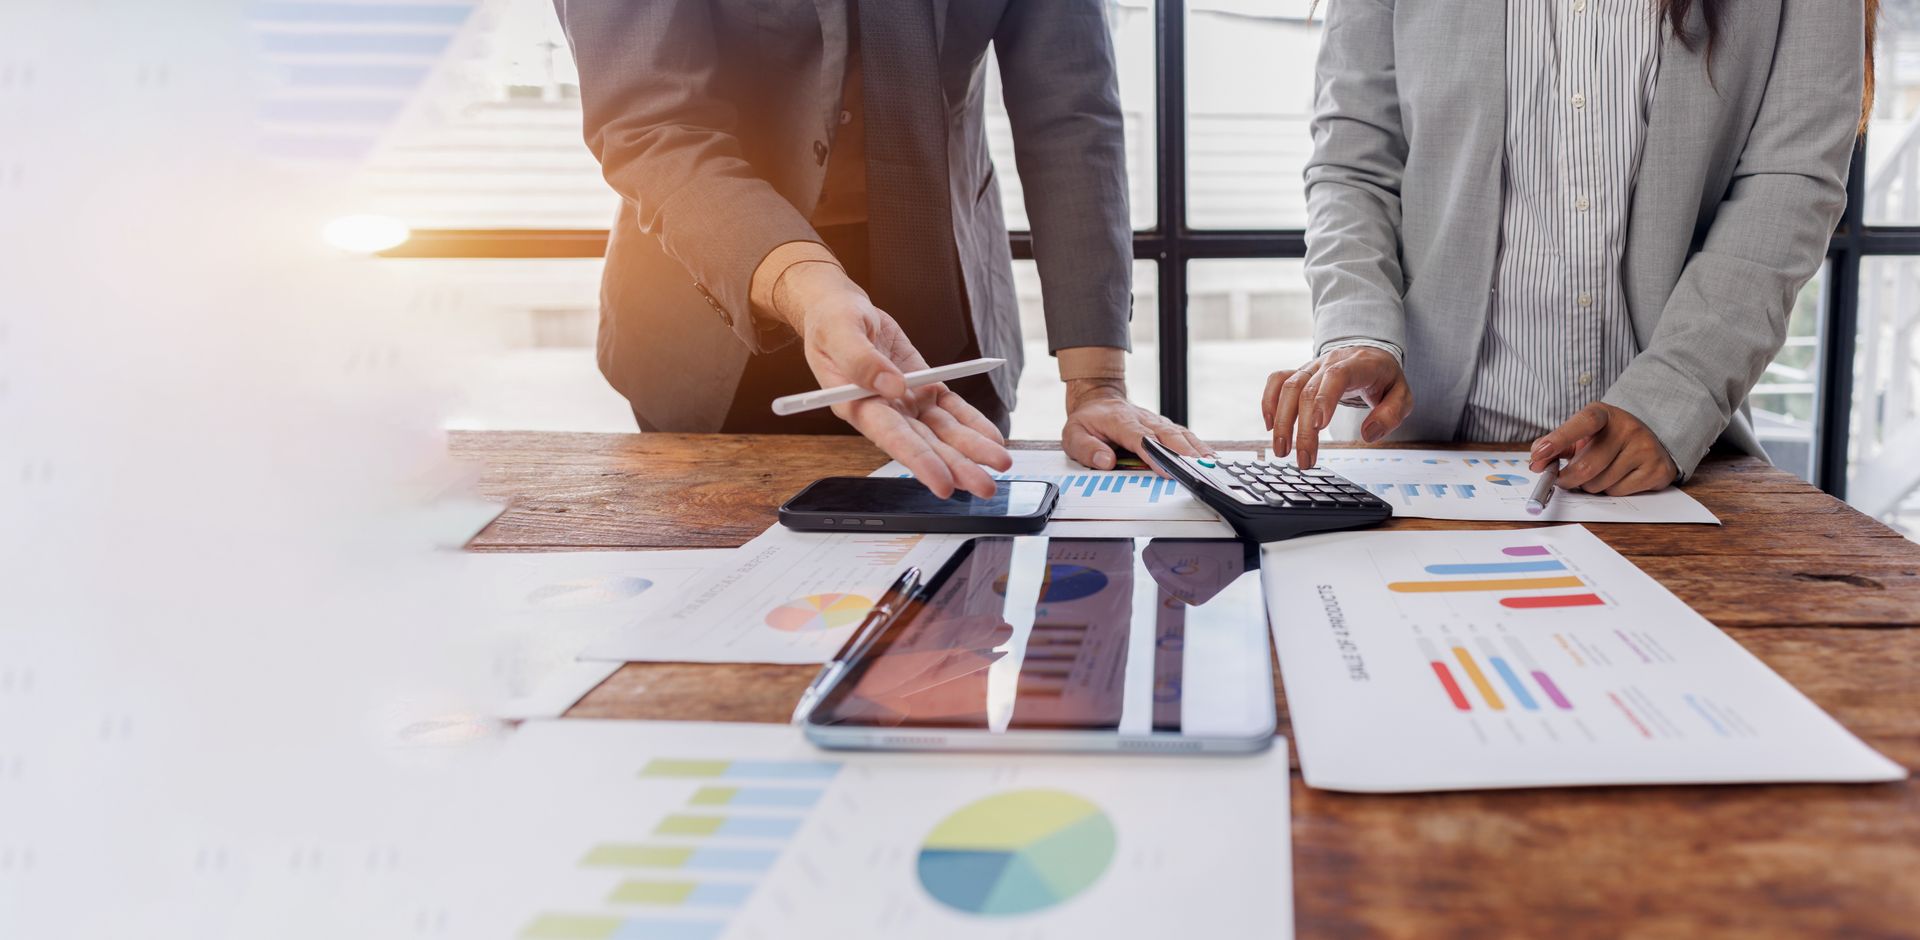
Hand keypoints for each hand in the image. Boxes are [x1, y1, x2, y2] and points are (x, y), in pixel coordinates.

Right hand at [775, 263, 1011, 498]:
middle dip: (957, 466)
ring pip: (944, 431)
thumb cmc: (831, 322)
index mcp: (858, 405)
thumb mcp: (839, 333)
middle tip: (986, 487)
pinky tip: (992, 438)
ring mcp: (907, 402)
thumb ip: (862, 361)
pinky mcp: (924, 387)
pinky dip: (973, 422)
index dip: (919, 462)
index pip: (893, 438)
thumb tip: (894, 385)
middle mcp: (885, 412)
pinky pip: (952, 408)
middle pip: (925, 444)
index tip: (943, 484)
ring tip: (1000, 463)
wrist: (841, 309)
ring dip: (972, 449)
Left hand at [1060, 379, 1208, 470]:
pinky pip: (1184, 436)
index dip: (1154, 453)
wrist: (1098, 400)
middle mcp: (1144, 419)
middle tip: (1198, 470)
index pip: (1140, 438)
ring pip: (1180, 434)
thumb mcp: (1073, 435)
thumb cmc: (1088, 421)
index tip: (1166, 469)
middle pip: (1167, 435)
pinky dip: (1198, 447)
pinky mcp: (1165, 428)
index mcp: (1121, 421)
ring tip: (1211, 466)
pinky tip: (1211, 459)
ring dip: (1196, 450)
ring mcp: (1157, 422)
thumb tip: (1105, 462)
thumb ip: (1087, 449)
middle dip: (1183, 453)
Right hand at [1261, 346, 1409, 467]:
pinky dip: (1269, 402)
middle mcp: (1330, 362)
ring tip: (1282, 451)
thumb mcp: (1402, 396)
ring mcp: (1312, 367)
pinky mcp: (1300, 373)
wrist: (1370, 355)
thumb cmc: (1384, 379)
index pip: (1337, 376)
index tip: (1318, 426)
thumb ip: (1391, 415)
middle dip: (1302, 428)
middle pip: (1307, 390)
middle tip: (1303, 460)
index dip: (1325, 399)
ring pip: (1288, 387)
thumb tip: (1368, 434)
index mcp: (1358, 365)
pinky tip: (1270, 426)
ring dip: (1281, 421)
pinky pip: (1277, 381)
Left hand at [1529, 402, 1677, 495]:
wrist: (1649, 442)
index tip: (1538, 456)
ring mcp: (1646, 447)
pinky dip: (1611, 491)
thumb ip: (1554, 445)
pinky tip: (1618, 477)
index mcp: (1604, 414)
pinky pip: (1619, 492)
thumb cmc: (1605, 440)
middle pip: (1586, 466)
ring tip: (1600, 472)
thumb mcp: (1580, 435)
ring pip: (1600, 484)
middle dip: (1568, 479)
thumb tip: (1536, 461)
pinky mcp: (1657, 469)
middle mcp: (1628, 427)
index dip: (1559, 439)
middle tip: (1563, 479)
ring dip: (1591, 486)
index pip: (1583, 422)